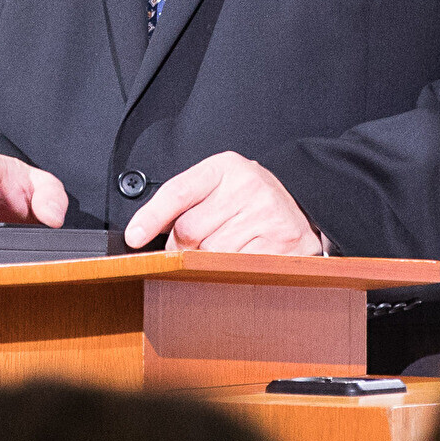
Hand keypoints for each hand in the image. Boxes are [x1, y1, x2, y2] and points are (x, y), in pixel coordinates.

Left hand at [122, 152, 324, 256]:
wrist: (305, 208)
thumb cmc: (251, 200)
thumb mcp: (219, 186)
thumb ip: (184, 202)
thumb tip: (144, 232)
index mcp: (226, 167)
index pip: (178, 192)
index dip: (151, 217)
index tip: (134, 237)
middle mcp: (248, 186)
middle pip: (189, 231)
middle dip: (181, 248)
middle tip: (193, 248)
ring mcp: (267, 215)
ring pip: (211, 254)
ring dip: (207, 262)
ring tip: (223, 252)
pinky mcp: (282, 244)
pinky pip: (237, 269)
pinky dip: (231, 273)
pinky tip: (240, 262)